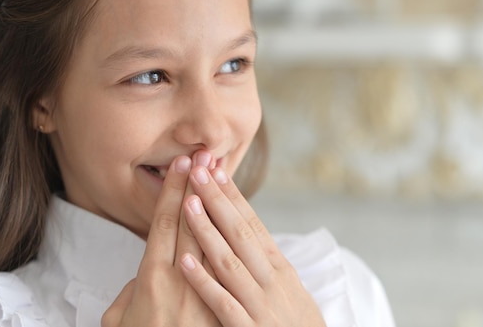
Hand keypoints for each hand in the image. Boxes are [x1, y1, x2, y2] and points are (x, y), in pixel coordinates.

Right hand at [102, 153, 220, 326]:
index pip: (165, 224)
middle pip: (193, 222)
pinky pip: (235, 265)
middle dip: (199, 187)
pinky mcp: (226, 305)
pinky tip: (241, 218)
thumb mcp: (124, 324)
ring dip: (219, 203)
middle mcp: (181, 280)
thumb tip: (136, 285)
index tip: (182, 167)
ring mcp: (207, 291)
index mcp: (152, 279)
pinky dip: (237, 238)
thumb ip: (130, 298)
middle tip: (205, 155)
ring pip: (216, 237)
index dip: (174, 193)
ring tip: (222, 175)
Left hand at [179, 161, 327, 326]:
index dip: (234, 197)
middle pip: (240, 233)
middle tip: (199, 170)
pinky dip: (204, 281)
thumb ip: (266, 265)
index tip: (217, 171)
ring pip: (229, 261)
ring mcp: (261, 305)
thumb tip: (245, 236)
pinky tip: (184, 262)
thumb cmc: (298, 326)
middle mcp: (272, 280)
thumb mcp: (289, 290)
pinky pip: (223, 303)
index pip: (253, 224)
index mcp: (280, 268)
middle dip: (218, 200)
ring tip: (187, 203)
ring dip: (207, 230)